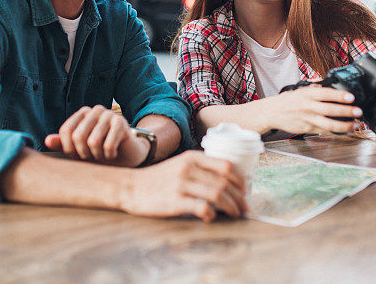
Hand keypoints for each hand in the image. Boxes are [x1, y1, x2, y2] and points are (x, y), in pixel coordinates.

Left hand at [44, 105, 148, 166]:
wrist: (127, 154)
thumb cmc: (100, 151)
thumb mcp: (79, 149)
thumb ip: (63, 144)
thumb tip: (47, 140)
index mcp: (83, 113)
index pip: (66, 131)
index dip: (69, 149)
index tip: (78, 156)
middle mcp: (96, 110)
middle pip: (78, 136)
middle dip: (83, 153)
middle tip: (92, 156)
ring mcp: (109, 114)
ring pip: (93, 142)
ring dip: (97, 156)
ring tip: (102, 155)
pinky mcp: (121, 123)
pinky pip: (107, 145)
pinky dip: (108, 155)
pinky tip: (113, 153)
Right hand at [121, 151, 247, 222]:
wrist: (130, 187)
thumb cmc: (158, 179)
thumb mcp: (180, 165)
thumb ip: (200, 169)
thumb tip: (226, 183)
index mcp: (192, 157)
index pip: (226, 165)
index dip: (240, 179)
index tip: (245, 190)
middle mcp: (188, 168)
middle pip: (225, 182)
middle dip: (239, 197)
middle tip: (244, 207)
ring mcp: (181, 184)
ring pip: (217, 194)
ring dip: (231, 206)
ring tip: (235, 214)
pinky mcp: (174, 201)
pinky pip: (202, 207)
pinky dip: (212, 214)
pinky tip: (211, 217)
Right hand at [257, 86, 361, 133]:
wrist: (272, 112)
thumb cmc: (288, 101)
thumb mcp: (301, 90)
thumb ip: (315, 87)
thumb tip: (329, 84)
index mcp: (308, 94)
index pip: (326, 94)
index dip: (339, 95)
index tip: (351, 97)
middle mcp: (308, 106)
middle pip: (330, 109)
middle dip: (346, 111)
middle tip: (358, 111)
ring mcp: (308, 118)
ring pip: (329, 124)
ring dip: (345, 125)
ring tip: (356, 124)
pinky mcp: (307, 128)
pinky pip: (324, 131)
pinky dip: (336, 132)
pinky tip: (346, 130)